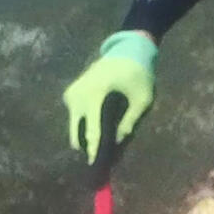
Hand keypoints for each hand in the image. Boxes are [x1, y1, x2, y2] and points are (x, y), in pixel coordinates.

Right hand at [62, 31, 156, 162]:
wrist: (127, 50)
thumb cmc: (138, 74)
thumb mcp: (142, 98)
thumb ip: (131, 120)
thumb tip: (118, 140)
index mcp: (96, 94)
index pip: (92, 128)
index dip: (93, 148)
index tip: (93, 162)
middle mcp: (78, 94)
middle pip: (76, 130)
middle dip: (85, 146)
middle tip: (94, 160)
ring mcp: (71, 92)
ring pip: (73, 124)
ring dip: (83, 135)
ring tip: (96, 146)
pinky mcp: (70, 92)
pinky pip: (74, 115)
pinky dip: (82, 124)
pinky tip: (94, 129)